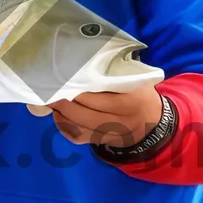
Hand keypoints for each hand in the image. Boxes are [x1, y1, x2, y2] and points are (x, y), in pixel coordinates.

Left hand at [29, 83, 163, 147]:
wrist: (151, 123)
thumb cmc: (139, 94)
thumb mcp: (136, 81)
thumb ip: (115, 74)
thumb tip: (84, 60)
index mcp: (129, 102)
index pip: (100, 100)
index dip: (79, 92)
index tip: (64, 80)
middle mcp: (119, 121)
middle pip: (85, 115)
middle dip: (65, 103)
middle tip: (50, 90)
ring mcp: (110, 134)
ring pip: (79, 128)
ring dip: (61, 115)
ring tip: (50, 101)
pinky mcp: (101, 141)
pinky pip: (78, 137)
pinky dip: (64, 127)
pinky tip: (58, 115)